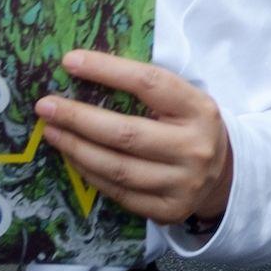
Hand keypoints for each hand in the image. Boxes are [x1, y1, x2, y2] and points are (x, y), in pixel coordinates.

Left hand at [36, 50, 233, 227]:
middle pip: (126, 132)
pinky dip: (90, 174)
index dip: (107, 70)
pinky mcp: (168, 209)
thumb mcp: (184, 100)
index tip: (70, 61)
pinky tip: (73, 157)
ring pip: (117, 167)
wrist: (224, 174)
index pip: (148, 83)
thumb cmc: (191, 126)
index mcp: (199, 108)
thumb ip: (147, 89)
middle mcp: (193, 147)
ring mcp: (182, 183)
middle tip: (46, 106)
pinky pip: (119, 192)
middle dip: (78, 118)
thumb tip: (86, 71)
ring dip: (77, 148)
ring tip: (52, 132)